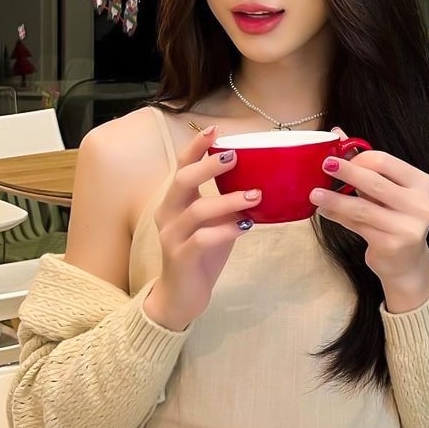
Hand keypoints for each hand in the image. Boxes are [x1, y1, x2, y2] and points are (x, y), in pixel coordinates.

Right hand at [145, 126, 261, 330]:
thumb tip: (261, 184)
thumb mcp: (214, 225)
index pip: (181, 167)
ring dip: (229, 200)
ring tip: (256, 196)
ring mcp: (172, 237)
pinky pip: (203, 239)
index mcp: (174, 202)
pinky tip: (247, 227)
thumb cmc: (199, 255)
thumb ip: (228, 206)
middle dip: (209, 166)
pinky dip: (227, 231)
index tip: (215, 130)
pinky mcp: (181, 258)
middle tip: (234, 156)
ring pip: (197, 211)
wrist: (180, 297)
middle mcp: (168, 215)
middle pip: (182, 181)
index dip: (196, 148)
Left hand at [308, 130, 428, 311]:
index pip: (385, 161)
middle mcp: (420, 204)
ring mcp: (408, 226)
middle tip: (323, 164)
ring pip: (363, 207)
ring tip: (314, 193)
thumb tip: (337, 133)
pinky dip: (338, 217)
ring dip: (335, 199)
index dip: (359, 158)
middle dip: (346, 172)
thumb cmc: (393, 218)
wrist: (407, 263)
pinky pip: (358, 226)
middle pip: (375, 182)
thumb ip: (363, 163)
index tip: (338, 158)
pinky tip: (324, 212)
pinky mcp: (392, 244)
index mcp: (420, 183)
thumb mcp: (384, 189)